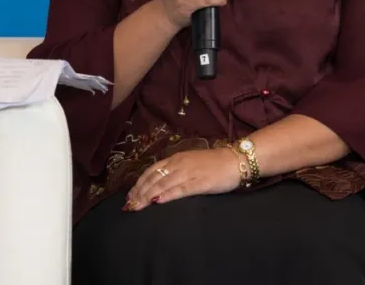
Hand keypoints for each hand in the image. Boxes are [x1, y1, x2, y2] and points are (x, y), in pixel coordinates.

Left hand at [124, 148, 243, 211]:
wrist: (235, 160)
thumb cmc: (214, 163)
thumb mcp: (190, 163)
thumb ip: (176, 171)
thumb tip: (160, 184)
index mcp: (176, 159)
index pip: (152, 171)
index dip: (139, 183)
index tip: (130, 195)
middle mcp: (179, 164)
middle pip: (154, 179)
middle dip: (140, 192)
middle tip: (129, 205)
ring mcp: (189, 173)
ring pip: (163, 184)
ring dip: (148, 196)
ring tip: (138, 206)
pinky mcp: (200, 182)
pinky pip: (181, 189)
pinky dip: (168, 195)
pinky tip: (158, 202)